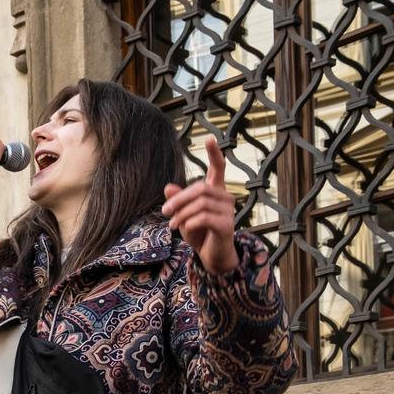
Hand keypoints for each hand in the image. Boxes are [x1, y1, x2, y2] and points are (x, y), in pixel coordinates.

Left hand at [163, 135, 239, 275]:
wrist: (211, 256)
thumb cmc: (199, 233)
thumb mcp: (183, 216)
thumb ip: (178, 202)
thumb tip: (168, 188)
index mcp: (215, 191)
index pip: (218, 168)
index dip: (215, 153)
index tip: (210, 138)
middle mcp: (225, 197)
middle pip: (200, 188)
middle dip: (179, 199)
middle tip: (165, 212)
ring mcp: (228, 211)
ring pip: (200, 203)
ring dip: (181, 214)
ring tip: (172, 224)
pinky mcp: (227, 225)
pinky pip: (204, 217)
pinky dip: (189, 223)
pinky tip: (184, 229)